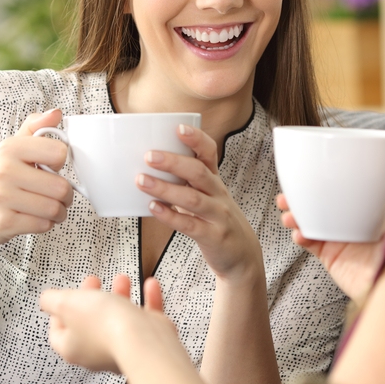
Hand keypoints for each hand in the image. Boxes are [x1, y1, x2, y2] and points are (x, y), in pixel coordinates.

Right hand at [0, 109, 74, 255]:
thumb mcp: (11, 149)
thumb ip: (35, 128)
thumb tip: (56, 113)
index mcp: (10, 148)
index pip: (60, 152)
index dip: (61, 162)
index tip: (51, 167)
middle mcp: (3, 171)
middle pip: (61, 186)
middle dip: (66, 195)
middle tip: (56, 195)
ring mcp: (2, 198)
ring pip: (54, 208)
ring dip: (59, 212)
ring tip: (49, 208)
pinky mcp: (4, 223)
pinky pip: (43, 225)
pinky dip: (46, 224)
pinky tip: (36, 218)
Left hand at [41, 274, 168, 372]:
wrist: (142, 339)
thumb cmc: (106, 326)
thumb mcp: (67, 303)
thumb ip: (51, 300)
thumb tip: (45, 299)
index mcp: (72, 346)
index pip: (58, 331)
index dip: (58, 312)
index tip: (63, 297)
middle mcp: (96, 351)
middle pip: (90, 323)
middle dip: (92, 298)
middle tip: (94, 282)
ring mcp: (122, 347)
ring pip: (118, 319)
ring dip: (119, 295)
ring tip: (121, 279)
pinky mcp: (146, 341)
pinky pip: (146, 317)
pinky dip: (148, 299)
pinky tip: (149, 286)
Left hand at [136, 124, 263, 282]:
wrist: (242, 255)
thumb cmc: (217, 220)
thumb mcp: (208, 196)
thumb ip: (186, 183)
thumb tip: (149, 167)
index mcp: (215, 181)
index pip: (210, 153)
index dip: (196, 139)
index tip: (178, 128)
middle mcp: (218, 194)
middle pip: (198, 173)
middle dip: (173, 162)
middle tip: (149, 156)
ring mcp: (218, 215)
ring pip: (192, 198)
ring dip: (165, 188)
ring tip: (142, 181)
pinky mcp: (213, 237)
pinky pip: (190, 225)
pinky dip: (170, 216)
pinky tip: (153, 209)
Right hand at [278, 132, 384, 300]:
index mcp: (373, 201)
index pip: (346, 182)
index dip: (325, 173)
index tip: (309, 164)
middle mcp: (356, 218)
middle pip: (322, 200)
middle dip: (300, 193)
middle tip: (286, 192)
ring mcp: (345, 238)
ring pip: (310, 220)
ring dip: (294, 213)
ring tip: (288, 212)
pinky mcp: (335, 258)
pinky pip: (311, 243)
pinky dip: (300, 235)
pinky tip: (299, 231)